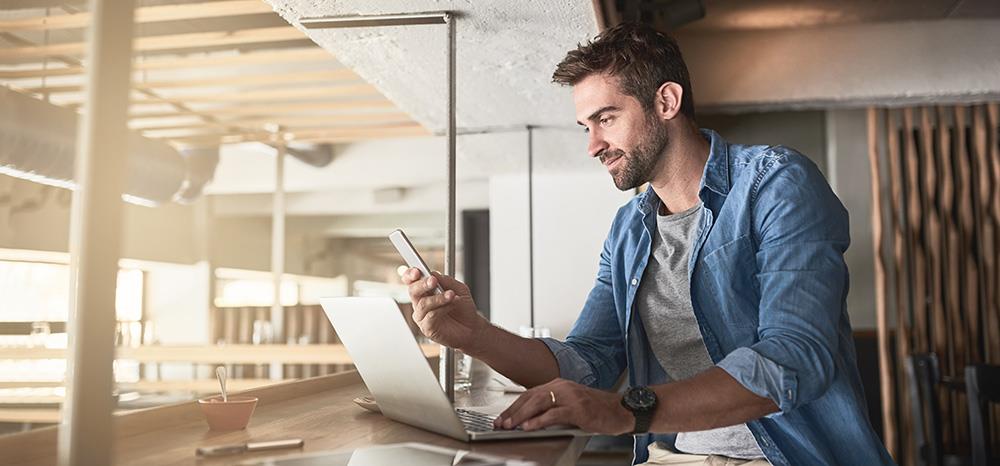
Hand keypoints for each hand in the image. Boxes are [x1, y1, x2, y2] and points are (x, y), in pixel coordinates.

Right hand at [402, 268, 486, 352]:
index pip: (411, 281)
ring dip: (438, 298)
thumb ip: (446, 281)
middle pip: (413, 290)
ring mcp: (422, 316)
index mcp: (425, 291)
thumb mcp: (459, 289)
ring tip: (451, 295)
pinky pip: (430, 316)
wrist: (472, 327)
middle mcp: (421, 302)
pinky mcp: (427, 328)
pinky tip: (452, 306)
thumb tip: (433, 274)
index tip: (417, 271)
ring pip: (423, 304)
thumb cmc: (463, 308)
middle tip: (433, 281)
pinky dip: (443, 308)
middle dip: (423, 284)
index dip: (410, 275)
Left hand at [493, 378, 632, 434]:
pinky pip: (553, 414)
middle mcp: (562, 386)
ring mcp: (570, 396)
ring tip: (509, 425)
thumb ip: (552, 407)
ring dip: (521, 415)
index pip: (529, 394)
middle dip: (512, 412)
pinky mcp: (578, 408)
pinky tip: (529, 427)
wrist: (621, 410)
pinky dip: (539, 421)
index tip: (501, 418)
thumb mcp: (570, 405)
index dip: (513, 407)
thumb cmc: (597, 410)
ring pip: (539, 403)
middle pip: (530, 397)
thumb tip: (529, 419)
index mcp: (558, 384)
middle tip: (500, 423)